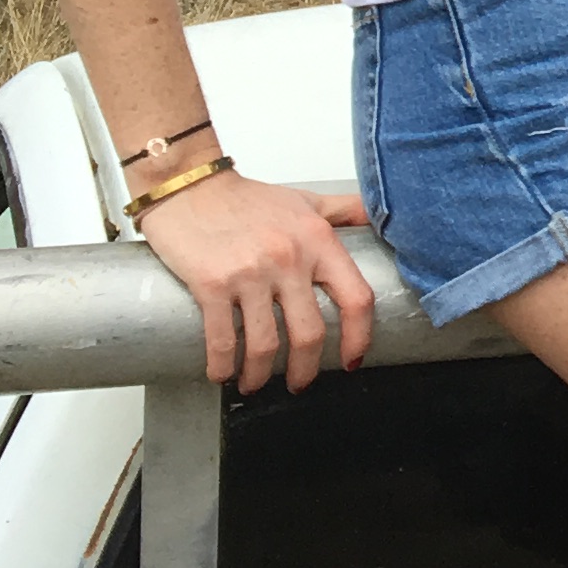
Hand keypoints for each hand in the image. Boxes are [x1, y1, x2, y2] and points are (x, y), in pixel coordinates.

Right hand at [142, 172, 377, 395]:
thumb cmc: (246, 198)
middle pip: (310, 333)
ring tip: (254, 382)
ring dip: (260, 375)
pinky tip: (222, 374)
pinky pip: (222, 340)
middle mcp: (289, 258)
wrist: (188, 185)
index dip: (360, 336)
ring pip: (266, 345)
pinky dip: (223, 367)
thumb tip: (380, 217)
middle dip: (306, 369)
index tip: (353, 358)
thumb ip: (345, 211)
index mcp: (318, 240)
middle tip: (299, 382)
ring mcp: (250, 273)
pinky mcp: (212, 284)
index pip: (356, 297)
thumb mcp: (306, 200)